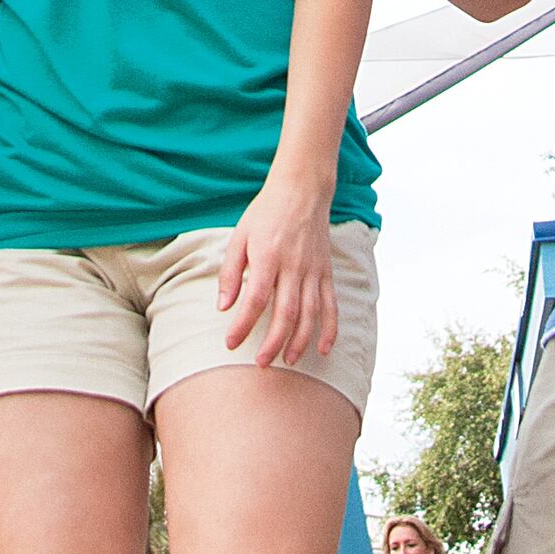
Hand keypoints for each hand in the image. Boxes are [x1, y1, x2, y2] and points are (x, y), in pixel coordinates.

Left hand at [218, 173, 337, 370]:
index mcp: (268, 256)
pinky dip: (330, 329)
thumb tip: (223, 307)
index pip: (255, 300)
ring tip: (288, 361)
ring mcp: (313, 270)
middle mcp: (293, 266)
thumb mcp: (240, 235)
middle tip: (261, 364)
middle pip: (285, 313)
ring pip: (310, 314)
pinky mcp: (326, 271)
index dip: (242, 325)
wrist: (302, 189)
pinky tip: (323, 349)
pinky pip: (331, 305)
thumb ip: (231, 272)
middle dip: (272, 343)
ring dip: (299, 341)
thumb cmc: (266, 212)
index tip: (230, 343)